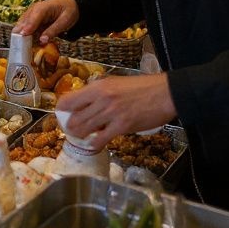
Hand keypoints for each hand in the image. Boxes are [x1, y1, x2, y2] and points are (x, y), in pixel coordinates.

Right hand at [12, 0, 79, 43]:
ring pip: (22, 27)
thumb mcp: (65, 20)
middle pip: (23, 23)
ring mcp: (31, 15)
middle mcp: (33, 11)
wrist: (68, 1)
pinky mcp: (31, 20)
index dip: (27, 28)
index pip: (32, 19)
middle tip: (20, 47)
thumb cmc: (68, 9)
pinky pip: (26, 29)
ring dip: (22, 37)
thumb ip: (53, 30)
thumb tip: (42, 41)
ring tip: (23, 49)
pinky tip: (28, 45)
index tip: (23, 36)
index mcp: (42, 8)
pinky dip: (27, 37)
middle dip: (20, 34)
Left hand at [57, 73, 176, 145]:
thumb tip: (86, 105)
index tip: (63, 114)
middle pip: (74, 117)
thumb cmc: (142, 87)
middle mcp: (101, 99)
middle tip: (71, 129)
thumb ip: (99, 93)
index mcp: (98, 87)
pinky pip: (100, 139)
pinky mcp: (122, 126)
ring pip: (84, 129)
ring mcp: (111, 114)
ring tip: (81, 136)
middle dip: (70, 126)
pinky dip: (94, 143)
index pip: (68, 100)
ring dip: (80, 135)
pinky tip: (94, 144)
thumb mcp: (115, 83)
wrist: (165, 93)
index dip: (62, 110)